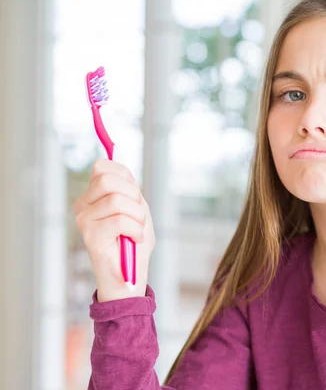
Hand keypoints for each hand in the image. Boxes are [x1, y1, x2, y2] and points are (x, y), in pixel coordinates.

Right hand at [75, 159, 155, 301]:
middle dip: (134, 196)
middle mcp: (83, 206)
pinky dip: (136, 230)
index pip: (102, 167)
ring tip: (136, 231)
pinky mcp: (91, 237)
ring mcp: (84, 221)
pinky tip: (134, 240)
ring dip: (138, 217)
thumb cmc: (134, 242)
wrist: (130, 276)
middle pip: (108, 179)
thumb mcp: (136, 206)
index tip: (135, 194)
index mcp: (93, 196)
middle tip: (138, 215)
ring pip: (118, 200)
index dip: (125, 176)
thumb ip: (127, 184)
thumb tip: (114, 153)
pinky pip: (121, 221)